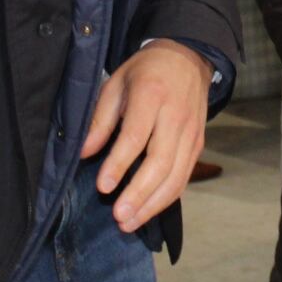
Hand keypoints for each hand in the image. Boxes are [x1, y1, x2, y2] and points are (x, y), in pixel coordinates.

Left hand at [81, 39, 211, 231]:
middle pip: (160, 163)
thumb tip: (84, 152)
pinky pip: (183, 178)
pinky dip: (166, 199)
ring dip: (153, 204)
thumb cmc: (145, 72)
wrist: (188, 59)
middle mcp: (176, 117)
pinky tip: (147, 211)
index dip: (119, 164)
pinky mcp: (198, 145)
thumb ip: (101, 119)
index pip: (136, 136)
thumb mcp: (116, 83)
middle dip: (139, 194)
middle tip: (118, 217)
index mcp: (151, 96)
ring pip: (175, 176)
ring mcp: (191, 133)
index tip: (103, 187)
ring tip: (130, 223)